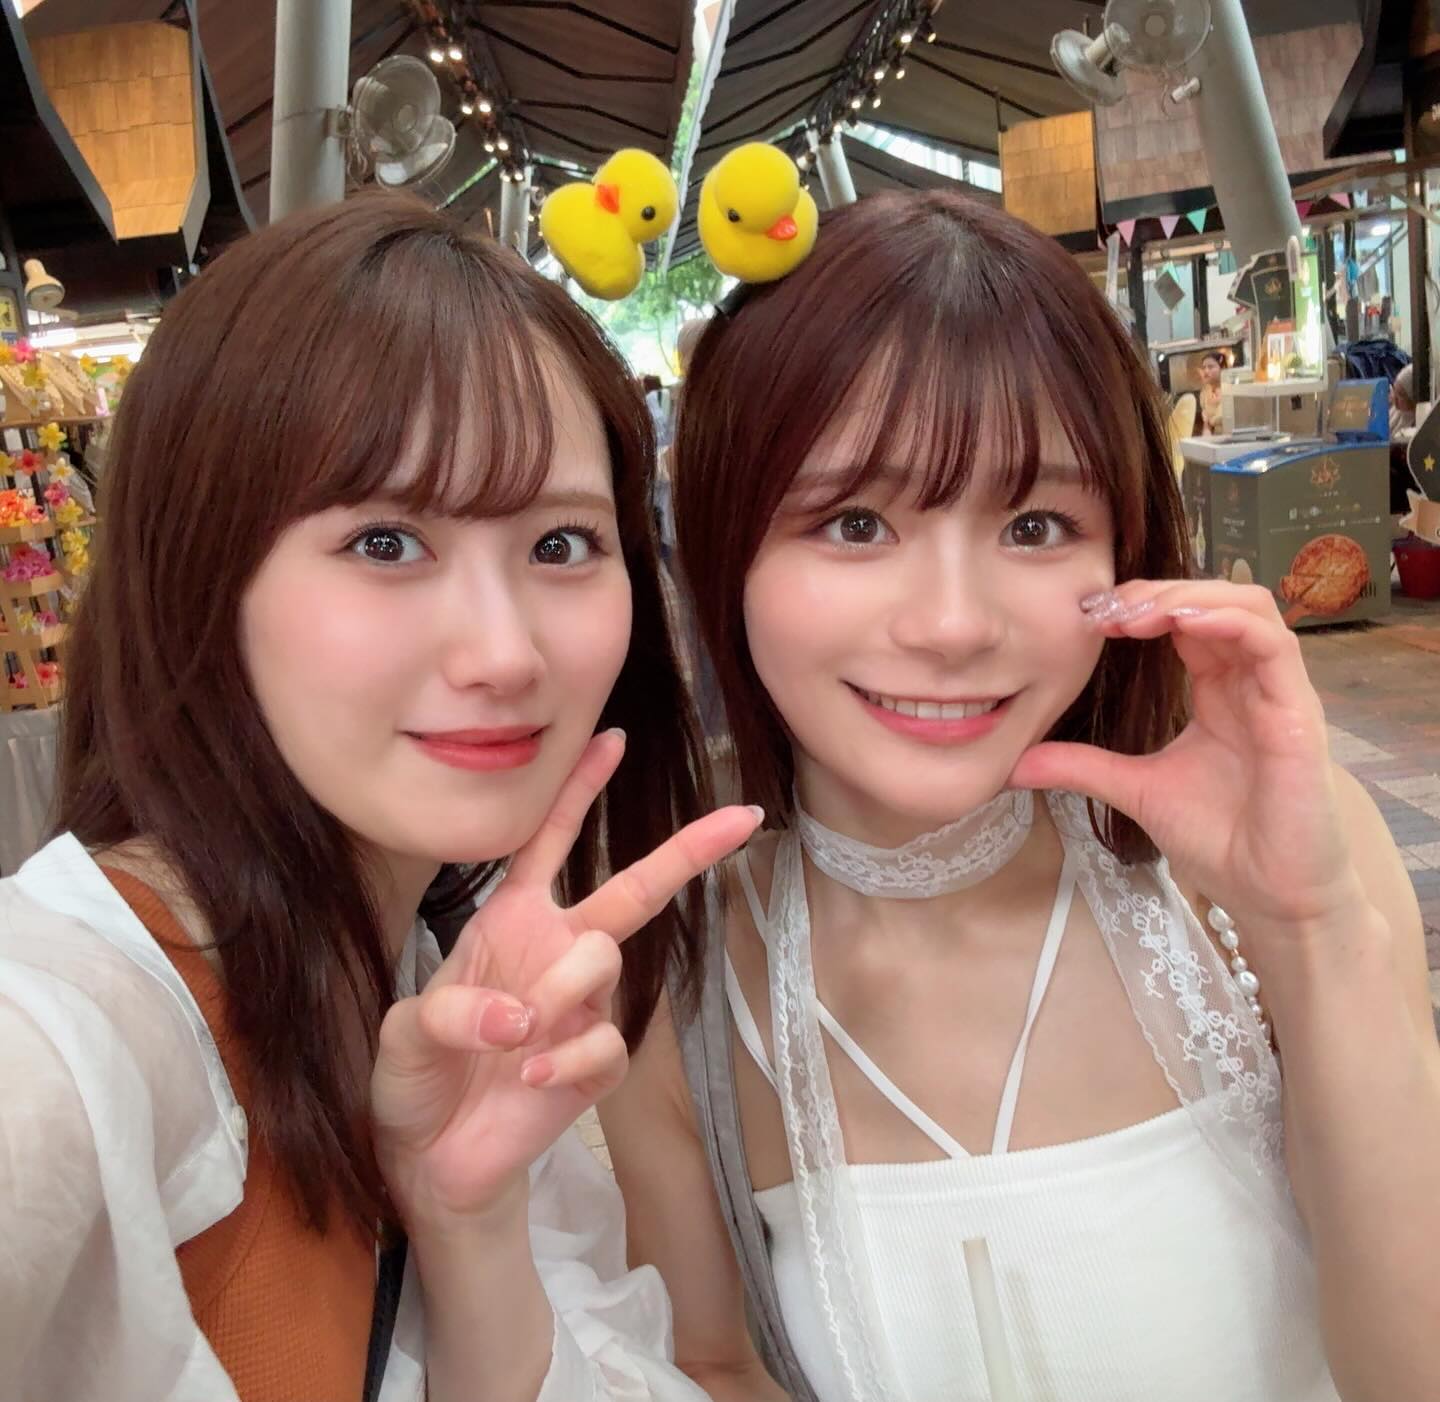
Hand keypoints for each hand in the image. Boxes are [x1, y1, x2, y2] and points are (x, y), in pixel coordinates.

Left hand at [372, 729, 759, 1228]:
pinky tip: (530, 1075)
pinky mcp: (595, 1062)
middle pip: (634, 889)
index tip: (613, 737)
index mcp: (509, 923)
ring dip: (565, 987)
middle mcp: (555, 952)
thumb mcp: (404, 1034)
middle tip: (741, 817)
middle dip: (687, 850)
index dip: (577, 791)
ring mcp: (581, 1006)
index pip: (547, 842)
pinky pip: (604, 1039)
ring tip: (520, 1032)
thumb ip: (449, 1012)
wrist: (431, 1160)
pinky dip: (565, 1056)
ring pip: (605, 961)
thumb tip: (520, 1017)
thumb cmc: (415, 1078)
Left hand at [1009, 580, 1357, 933]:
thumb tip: (1015, 764)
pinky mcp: (1298, 712)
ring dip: (1188, 595)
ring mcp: (1278, 693)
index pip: (1184, 619)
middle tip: (1103, 609)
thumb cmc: (1223, 841)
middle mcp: (1250, 682)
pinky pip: (1273, 644)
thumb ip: (1082, 767)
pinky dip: (1228, 620)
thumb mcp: (1136, 790)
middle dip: (1156, 591)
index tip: (1088, 618)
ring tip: (1134, 612)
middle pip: (1214, 599)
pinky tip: (1180, 622)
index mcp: (1217, 691)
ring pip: (1248, 606)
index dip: (1139, 605)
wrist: (1271, 897)